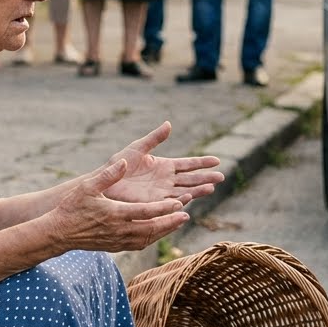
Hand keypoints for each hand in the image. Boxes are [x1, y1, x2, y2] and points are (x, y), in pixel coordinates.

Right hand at [45, 158, 191, 252]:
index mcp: (115, 214)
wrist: (59, 233)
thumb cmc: (72, 208)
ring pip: (148, 238)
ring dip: (164, 231)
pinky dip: (152, 238)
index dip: (164, 209)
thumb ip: (108, 175)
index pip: (146, 212)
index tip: (179, 204)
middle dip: (170, 222)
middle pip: (152, 228)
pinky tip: (158, 232)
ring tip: (177, 223)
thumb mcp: (88, 187)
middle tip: (185, 216)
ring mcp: (118, 241)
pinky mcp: (115, 247)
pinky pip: (139, 244)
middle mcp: (119, 230)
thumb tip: (123, 162)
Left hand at [103, 121, 223, 205]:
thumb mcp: (138, 148)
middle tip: (221, 177)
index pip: (189, 164)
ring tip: (211, 188)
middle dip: (206, 178)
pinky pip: (170, 201)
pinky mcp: (154, 203)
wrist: (106, 182)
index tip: (217, 161)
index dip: (202, 163)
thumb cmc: (119, 165)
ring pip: (185, 191)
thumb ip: (154, 138)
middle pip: (191, 179)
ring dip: (198, 190)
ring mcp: (162, 192)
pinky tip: (190, 197)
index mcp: (165, 166)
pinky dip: (181, 200)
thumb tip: (169, 124)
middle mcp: (167, 180)